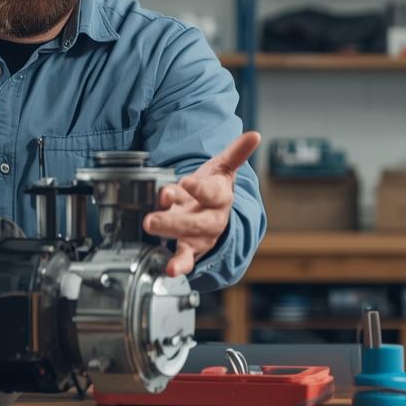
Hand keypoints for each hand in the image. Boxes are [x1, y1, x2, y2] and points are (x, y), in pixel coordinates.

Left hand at [142, 131, 261, 277]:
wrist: (212, 212)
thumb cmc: (212, 189)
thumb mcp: (223, 169)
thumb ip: (236, 153)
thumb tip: (255, 135)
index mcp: (220, 197)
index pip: (211, 193)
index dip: (199, 189)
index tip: (185, 184)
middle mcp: (211, 219)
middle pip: (195, 222)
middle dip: (173, 220)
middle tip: (152, 218)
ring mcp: (200, 236)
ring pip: (187, 239)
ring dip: (169, 237)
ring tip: (151, 232)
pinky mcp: (189, 248)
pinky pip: (186, 259)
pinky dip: (179, 266)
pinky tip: (170, 271)